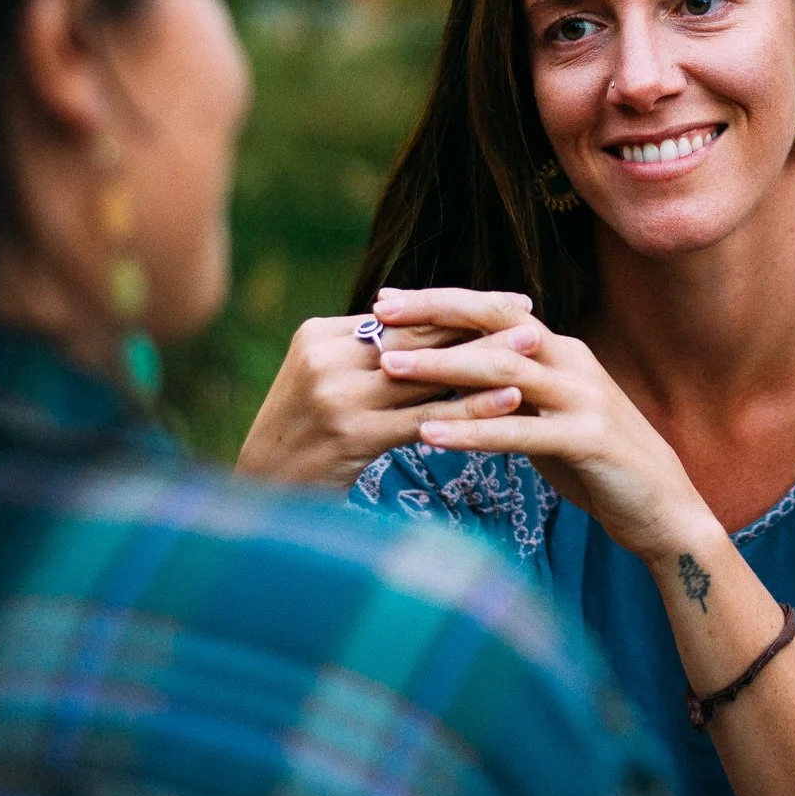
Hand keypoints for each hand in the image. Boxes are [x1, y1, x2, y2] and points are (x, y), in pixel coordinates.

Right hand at [234, 289, 538, 487]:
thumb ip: (370, 354)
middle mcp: (325, 358)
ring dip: (487, 360)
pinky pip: (426, 417)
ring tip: (534, 349)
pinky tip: (509, 402)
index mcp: (318, 334)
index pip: (403, 316)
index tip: (507, 300)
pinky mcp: (351, 435)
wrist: (261, 495)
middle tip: (532, 314)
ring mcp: (336, 396)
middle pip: (419, 336)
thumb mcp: (327, 381)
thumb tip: (436, 328)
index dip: (457, 307)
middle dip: (480, 325)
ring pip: (428, 373)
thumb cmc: (306, 437)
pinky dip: (472, 408)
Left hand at [372, 289, 720, 564]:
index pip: (493, 309)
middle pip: (495, 322)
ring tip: (390, 368)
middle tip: (378, 312)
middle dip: (434, 314)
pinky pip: (520, 431)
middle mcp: (571, 360)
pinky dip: (471, 431)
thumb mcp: (545, 415)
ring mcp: (582, 397)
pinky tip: (428, 433)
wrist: (662, 505)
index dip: (441, 302)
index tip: (386, 300)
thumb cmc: (594, 462)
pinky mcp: (588, 438)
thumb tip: (449, 375)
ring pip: (503, 370)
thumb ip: (507, 391)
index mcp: (560, 349)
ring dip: (442, 366)